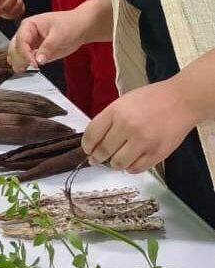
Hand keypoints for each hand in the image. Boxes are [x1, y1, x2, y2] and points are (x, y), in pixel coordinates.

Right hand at [8, 10, 84, 72]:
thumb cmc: (70, 25)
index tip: (33, 63)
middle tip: (28, 67)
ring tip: (23, 69)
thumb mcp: (60, 35)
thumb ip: (48, 48)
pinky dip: (24, 65)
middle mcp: (26, 34)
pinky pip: (25, 60)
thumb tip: (38, 60)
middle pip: (14, 48)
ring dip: (18, 62)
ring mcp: (30, 43)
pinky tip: (26, 69)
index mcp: (29, 25)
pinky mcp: (35, 52)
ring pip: (16, 55)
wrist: (80, 28)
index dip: (25, 53)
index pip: (21, 41)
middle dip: (19, 58)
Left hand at [82, 80, 199, 172]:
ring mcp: (142, 142)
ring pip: (118, 163)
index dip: (87, 145)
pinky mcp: (157, 153)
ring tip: (116, 159)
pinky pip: (136, 168)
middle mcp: (127, 127)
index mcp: (115, 112)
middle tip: (96, 159)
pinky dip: (131, 168)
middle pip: (103, 151)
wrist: (181, 100)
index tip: (87, 150)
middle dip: (97, 157)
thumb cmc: (151, 99)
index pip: (92, 134)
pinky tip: (131, 161)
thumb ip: (109, 119)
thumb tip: (96, 139)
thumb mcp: (123, 102)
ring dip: (114, 164)